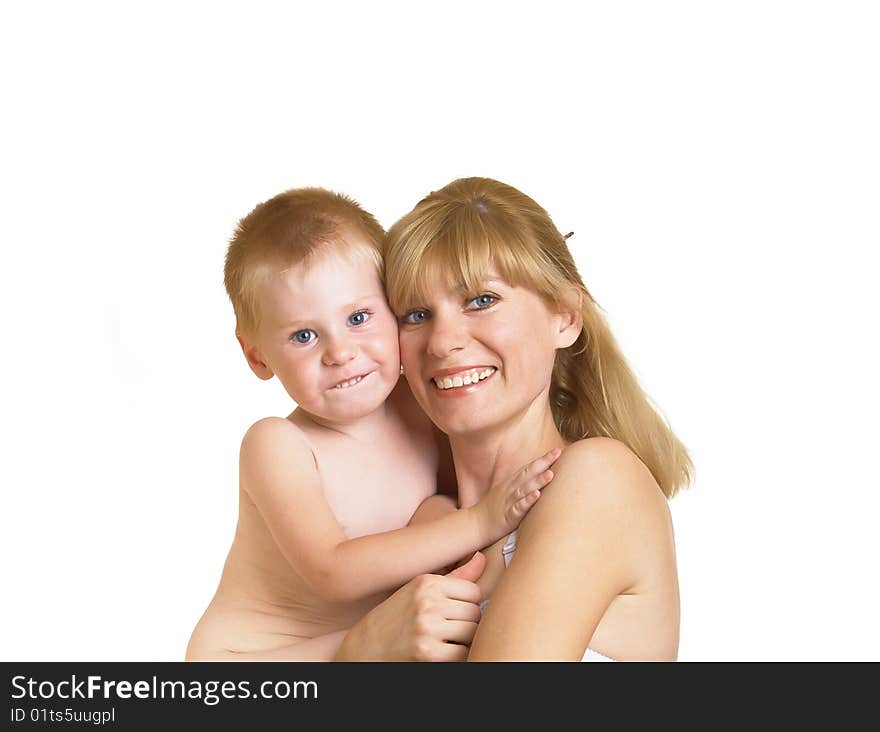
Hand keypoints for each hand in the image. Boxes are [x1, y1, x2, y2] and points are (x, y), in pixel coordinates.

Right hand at [335, 552, 485, 660]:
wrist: (363, 648)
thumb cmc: (394, 618)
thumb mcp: (418, 590)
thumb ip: (455, 576)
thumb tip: (481, 557)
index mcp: (426, 582)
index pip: (474, 591)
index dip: (467, 605)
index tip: (453, 612)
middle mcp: (427, 601)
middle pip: (475, 612)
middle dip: (466, 623)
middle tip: (448, 629)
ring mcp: (427, 627)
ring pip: (472, 632)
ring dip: (463, 640)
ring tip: (445, 640)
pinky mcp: (429, 653)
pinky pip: (463, 653)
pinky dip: (457, 656)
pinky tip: (442, 653)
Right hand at [474, 447, 561, 543]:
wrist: (475, 524)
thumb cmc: (494, 509)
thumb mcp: (506, 492)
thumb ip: (521, 484)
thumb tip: (538, 479)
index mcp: (511, 483)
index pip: (529, 468)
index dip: (542, 459)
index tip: (557, 450)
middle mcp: (511, 489)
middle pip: (528, 473)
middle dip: (543, 463)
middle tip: (557, 453)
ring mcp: (509, 501)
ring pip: (525, 489)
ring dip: (538, 481)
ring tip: (551, 474)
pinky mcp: (507, 516)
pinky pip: (518, 507)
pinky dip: (527, 501)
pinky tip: (536, 495)